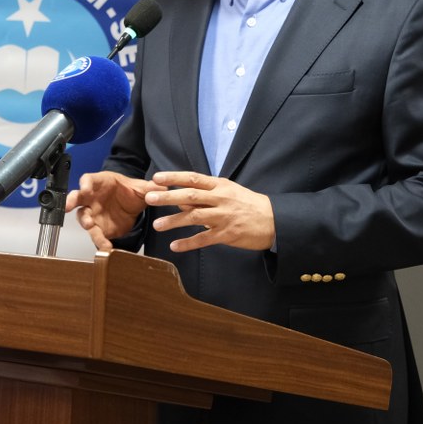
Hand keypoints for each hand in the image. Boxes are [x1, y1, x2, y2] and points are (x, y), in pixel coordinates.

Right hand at [66, 171, 163, 250]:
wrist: (132, 204)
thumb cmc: (130, 190)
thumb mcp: (141, 188)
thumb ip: (150, 188)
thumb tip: (161, 186)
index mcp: (101, 182)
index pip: (88, 180)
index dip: (85, 183)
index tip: (85, 188)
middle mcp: (92, 197)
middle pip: (77, 197)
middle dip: (71, 201)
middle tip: (68, 206)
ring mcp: (93, 213)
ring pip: (83, 217)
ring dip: (84, 221)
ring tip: (89, 226)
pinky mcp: (98, 227)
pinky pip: (95, 234)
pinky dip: (99, 240)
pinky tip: (105, 246)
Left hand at [147, 171, 275, 252]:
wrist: (273, 220)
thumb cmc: (248, 204)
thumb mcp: (229, 192)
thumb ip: (205, 195)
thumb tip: (180, 199)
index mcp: (220, 185)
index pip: (193, 178)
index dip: (174, 177)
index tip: (156, 178)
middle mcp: (221, 199)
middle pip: (190, 196)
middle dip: (168, 197)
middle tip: (149, 198)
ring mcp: (224, 217)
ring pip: (194, 217)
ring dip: (174, 221)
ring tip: (157, 225)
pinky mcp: (227, 234)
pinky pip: (204, 239)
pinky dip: (188, 243)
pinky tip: (175, 246)